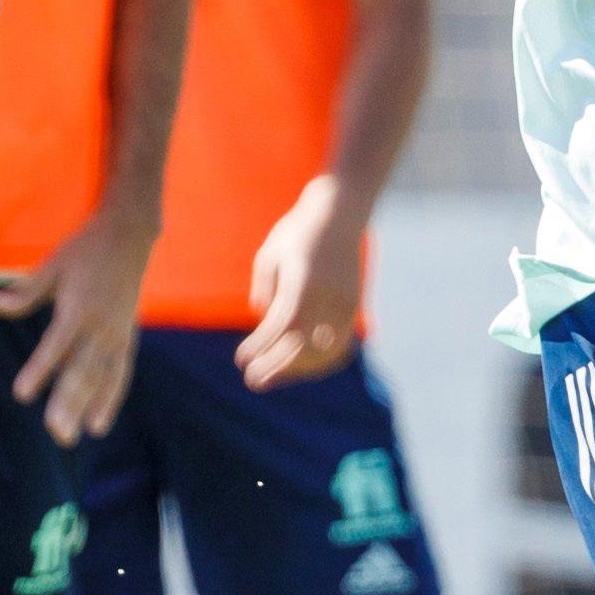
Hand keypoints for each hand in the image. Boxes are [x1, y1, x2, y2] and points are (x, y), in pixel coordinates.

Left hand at [0, 217, 151, 443]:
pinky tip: (97, 424)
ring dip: (89, 408)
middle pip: (83, 370)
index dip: (40, 370)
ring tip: (75, 436)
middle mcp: (101, 325)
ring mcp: (117, 334)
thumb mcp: (52, 265)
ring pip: (102, 378)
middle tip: (55, 432)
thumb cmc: (84, 250)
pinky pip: (119, 374)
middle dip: (68, 403)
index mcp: (79, 306)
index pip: (56, 345)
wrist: (130, 236)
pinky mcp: (127, 338)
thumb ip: (26, 291)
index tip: (22, 394)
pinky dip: (110, 399)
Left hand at [235, 176, 367, 388]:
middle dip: (275, 366)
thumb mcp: (269, 255)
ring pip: (324, 350)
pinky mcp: (353, 305)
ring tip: (273, 377)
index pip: (281, 324)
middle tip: (251, 381)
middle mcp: (327, 293)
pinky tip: (299, 368)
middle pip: (302, 343)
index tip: (241, 360)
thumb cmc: (297, 232)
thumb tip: (264, 323)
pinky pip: (339, 344)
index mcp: (303, 279)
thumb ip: (264, 291)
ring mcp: (345, 301)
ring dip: (297, 369)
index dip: (261, 346)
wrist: (341, 213)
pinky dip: (320, 361)